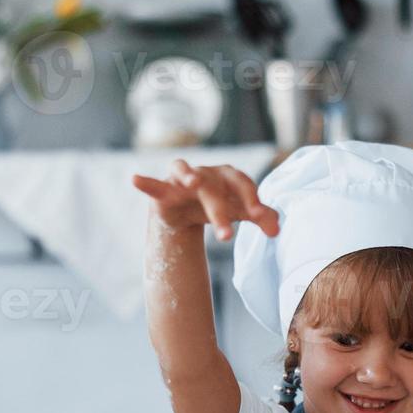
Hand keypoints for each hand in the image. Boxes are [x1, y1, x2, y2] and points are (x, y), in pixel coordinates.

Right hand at [132, 160, 279, 240]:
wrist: (186, 212)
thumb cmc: (217, 205)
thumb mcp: (240, 212)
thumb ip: (261, 217)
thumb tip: (278, 230)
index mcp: (228, 177)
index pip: (243, 184)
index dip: (251, 199)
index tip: (259, 217)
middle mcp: (206, 174)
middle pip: (215, 189)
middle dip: (221, 211)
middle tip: (226, 238)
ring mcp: (183, 179)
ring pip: (186, 175)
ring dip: (189, 175)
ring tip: (191, 183)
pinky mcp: (164, 190)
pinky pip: (154, 185)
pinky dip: (145, 182)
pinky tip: (135, 178)